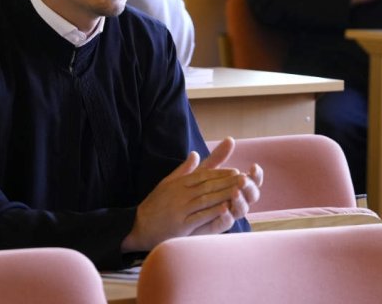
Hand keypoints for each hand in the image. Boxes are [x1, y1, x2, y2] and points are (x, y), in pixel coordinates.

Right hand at [122, 138, 261, 252]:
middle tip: (244, 179)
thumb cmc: (154, 205)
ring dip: (224, 194)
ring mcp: (180, 209)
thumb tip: (195, 154)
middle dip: (227, 181)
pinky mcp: (180, 224)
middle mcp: (180, 193)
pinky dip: (213, 212)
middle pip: (208, 185)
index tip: (236, 172)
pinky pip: (200, 217)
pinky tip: (226, 209)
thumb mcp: (167, 183)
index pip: (203, 175)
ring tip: (240, 191)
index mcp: (179, 183)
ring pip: (206, 199)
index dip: (221, 173)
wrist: (137, 226)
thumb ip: (183, 169)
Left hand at [193, 136, 262, 228]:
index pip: (252, 182)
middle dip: (250, 187)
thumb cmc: (190, 192)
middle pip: (251, 197)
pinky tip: (224, 208)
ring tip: (235, 192)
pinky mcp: (214, 228)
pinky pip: (224, 225)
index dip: (256, 176)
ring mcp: (226, 216)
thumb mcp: (203, 172)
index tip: (254, 167)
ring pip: (241, 211)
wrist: (169, 215)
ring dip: (241, 202)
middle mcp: (234, 203)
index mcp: (235, 189)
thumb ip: (217, 158)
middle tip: (243, 179)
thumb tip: (230, 139)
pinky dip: (226, 217)